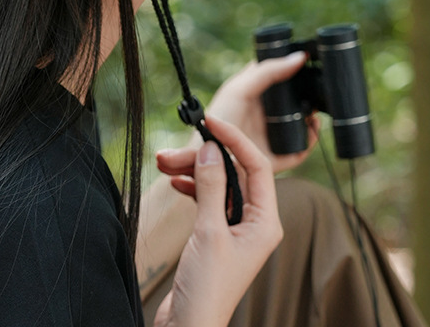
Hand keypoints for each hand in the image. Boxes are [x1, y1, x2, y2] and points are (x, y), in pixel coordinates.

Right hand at [153, 116, 281, 326]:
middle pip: (233, 173)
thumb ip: (211, 186)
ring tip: (163, 164)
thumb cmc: (206, 289)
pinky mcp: (216, 235)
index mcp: (266, 222)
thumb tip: (213, 149)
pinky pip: (207, 198)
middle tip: (171, 152)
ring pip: (217, 183)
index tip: (211, 123)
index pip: (258, 167)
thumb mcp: (208, 231)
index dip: (235, 140)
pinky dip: (191, 187)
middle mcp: (255, 222)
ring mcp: (235, 228)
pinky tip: (174, 183)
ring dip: (192, 170)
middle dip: (203, 158)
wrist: (188, 326)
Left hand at [203, 54, 318, 173]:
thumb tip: (299, 57)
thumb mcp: (240, 89)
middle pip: (296, 97)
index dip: (295, 67)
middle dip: (309, 92)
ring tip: (315, 107)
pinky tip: (312, 126)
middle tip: (317, 86)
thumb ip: (267, 71)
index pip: (280, 73)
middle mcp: (267, 111)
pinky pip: (303, 146)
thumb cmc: (218, 119)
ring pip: (303, 120)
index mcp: (256, 90)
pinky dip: (312, 136)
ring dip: (313, 114)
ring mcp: (275, 132)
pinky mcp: (281, 154)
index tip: (310, 59)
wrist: (212, 158)